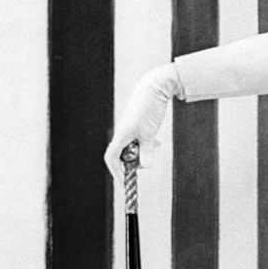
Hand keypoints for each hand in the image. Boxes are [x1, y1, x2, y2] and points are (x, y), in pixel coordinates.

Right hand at [104, 63, 183, 178]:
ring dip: (141, 152)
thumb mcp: (150, 133)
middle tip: (146, 162)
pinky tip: (156, 142)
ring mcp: (128, 128)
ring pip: (131, 147)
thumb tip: (146, 167)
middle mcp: (122, 132)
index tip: (126, 182)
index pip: (111, 158)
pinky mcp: (136, 124)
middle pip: (121, 155)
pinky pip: (137, 139)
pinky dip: (145, 144)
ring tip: (154, 147)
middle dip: (132, 162)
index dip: (117, 172)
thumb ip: (146, 151)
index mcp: (121, 135)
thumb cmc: (149, 108)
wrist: (154, 86)